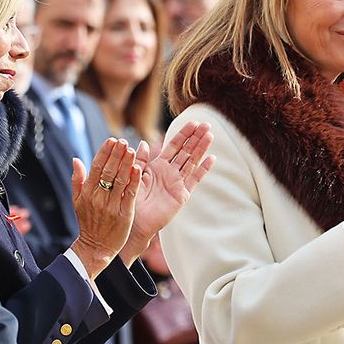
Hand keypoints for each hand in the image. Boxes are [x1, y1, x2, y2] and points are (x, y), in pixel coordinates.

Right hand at [69, 138, 141, 277]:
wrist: (95, 247)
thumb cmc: (88, 223)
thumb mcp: (77, 201)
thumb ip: (77, 180)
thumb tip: (76, 159)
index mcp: (87, 192)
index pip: (96, 167)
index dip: (104, 153)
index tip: (111, 140)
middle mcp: (99, 197)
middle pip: (108, 171)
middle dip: (116, 154)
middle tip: (123, 141)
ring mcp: (112, 205)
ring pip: (120, 180)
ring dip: (126, 164)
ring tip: (131, 149)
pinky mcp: (124, 214)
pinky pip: (130, 194)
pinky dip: (134, 181)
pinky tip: (138, 168)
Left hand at [121, 122, 215, 264]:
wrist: (134, 222)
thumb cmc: (131, 200)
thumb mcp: (133, 175)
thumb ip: (139, 160)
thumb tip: (143, 143)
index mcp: (158, 166)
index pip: (174, 146)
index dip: (183, 134)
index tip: (193, 122)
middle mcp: (170, 172)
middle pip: (186, 151)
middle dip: (196, 137)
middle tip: (207, 124)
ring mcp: (178, 183)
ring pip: (192, 161)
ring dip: (201, 148)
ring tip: (210, 135)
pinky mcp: (182, 195)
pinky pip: (194, 179)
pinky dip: (203, 169)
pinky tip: (211, 158)